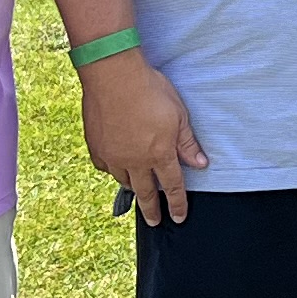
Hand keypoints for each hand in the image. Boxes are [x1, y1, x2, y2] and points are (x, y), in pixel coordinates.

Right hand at [80, 49, 207, 222]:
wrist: (113, 75)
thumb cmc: (150, 90)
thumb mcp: (178, 114)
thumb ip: (187, 142)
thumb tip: (200, 164)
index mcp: (159, 154)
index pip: (172, 186)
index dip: (177, 204)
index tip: (179, 217)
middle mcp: (135, 161)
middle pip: (146, 193)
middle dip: (152, 210)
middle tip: (155, 222)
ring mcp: (113, 156)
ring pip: (124, 181)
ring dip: (133, 188)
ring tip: (138, 192)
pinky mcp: (96, 147)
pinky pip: (105, 167)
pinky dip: (112, 170)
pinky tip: (115, 168)